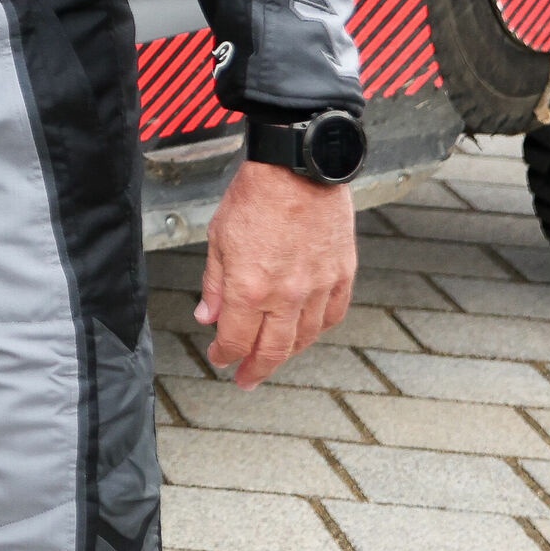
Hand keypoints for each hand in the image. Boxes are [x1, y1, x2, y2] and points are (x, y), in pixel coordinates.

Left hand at [196, 159, 354, 388]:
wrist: (298, 170)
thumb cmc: (254, 197)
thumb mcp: (218, 238)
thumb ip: (215, 284)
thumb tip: (207, 316)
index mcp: (250, 288)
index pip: (236, 339)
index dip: (225, 355)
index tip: (218, 359)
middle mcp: (287, 296)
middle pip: (273, 350)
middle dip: (256, 369)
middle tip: (246, 380)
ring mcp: (319, 287)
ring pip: (305, 338)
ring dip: (287, 353)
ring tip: (273, 358)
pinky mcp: (342, 275)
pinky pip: (333, 315)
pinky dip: (318, 330)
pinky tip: (307, 332)